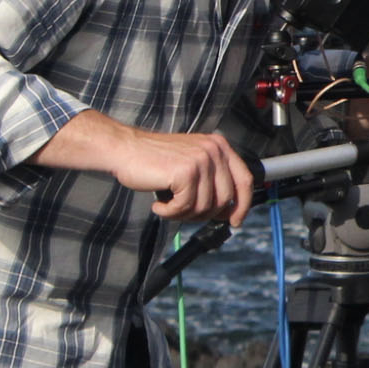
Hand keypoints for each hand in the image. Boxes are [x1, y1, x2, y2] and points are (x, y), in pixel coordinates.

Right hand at [118, 130, 255, 225]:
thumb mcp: (192, 163)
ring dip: (184, 214)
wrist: (124, 149)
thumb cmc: (154, 160)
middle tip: (184, 214)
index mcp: (220, 146)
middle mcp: (214, 150)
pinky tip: (159, 205)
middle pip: (225, 199)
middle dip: (205, 214)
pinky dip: (170, 212)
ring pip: (205, 206)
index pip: (245, 180)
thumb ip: (212, 179)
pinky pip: (186, 206)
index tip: (234, 221)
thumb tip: (228, 210)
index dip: (242, 205)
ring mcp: (201, 160)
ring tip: (168, 206)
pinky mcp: (186, 172)